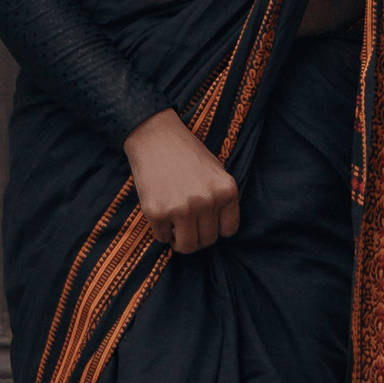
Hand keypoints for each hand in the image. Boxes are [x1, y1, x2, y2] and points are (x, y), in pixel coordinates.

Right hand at [123, 110, 240, 253]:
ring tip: (175, 228)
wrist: (155, 136)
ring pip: (186, 246)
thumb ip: (220, 200)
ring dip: (180, 241)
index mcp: (226, 191)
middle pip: (207, 241)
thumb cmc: (186, 153)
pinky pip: (162, 237)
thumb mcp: (216, 172)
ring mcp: (182, 208)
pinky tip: (160, 213)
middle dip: (197, 236)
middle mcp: (208, 201)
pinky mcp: (158, 212)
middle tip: (186, 225)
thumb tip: (217, 231)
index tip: (205, 224)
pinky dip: (161, 230)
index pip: (228, 230)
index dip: (215, 229)